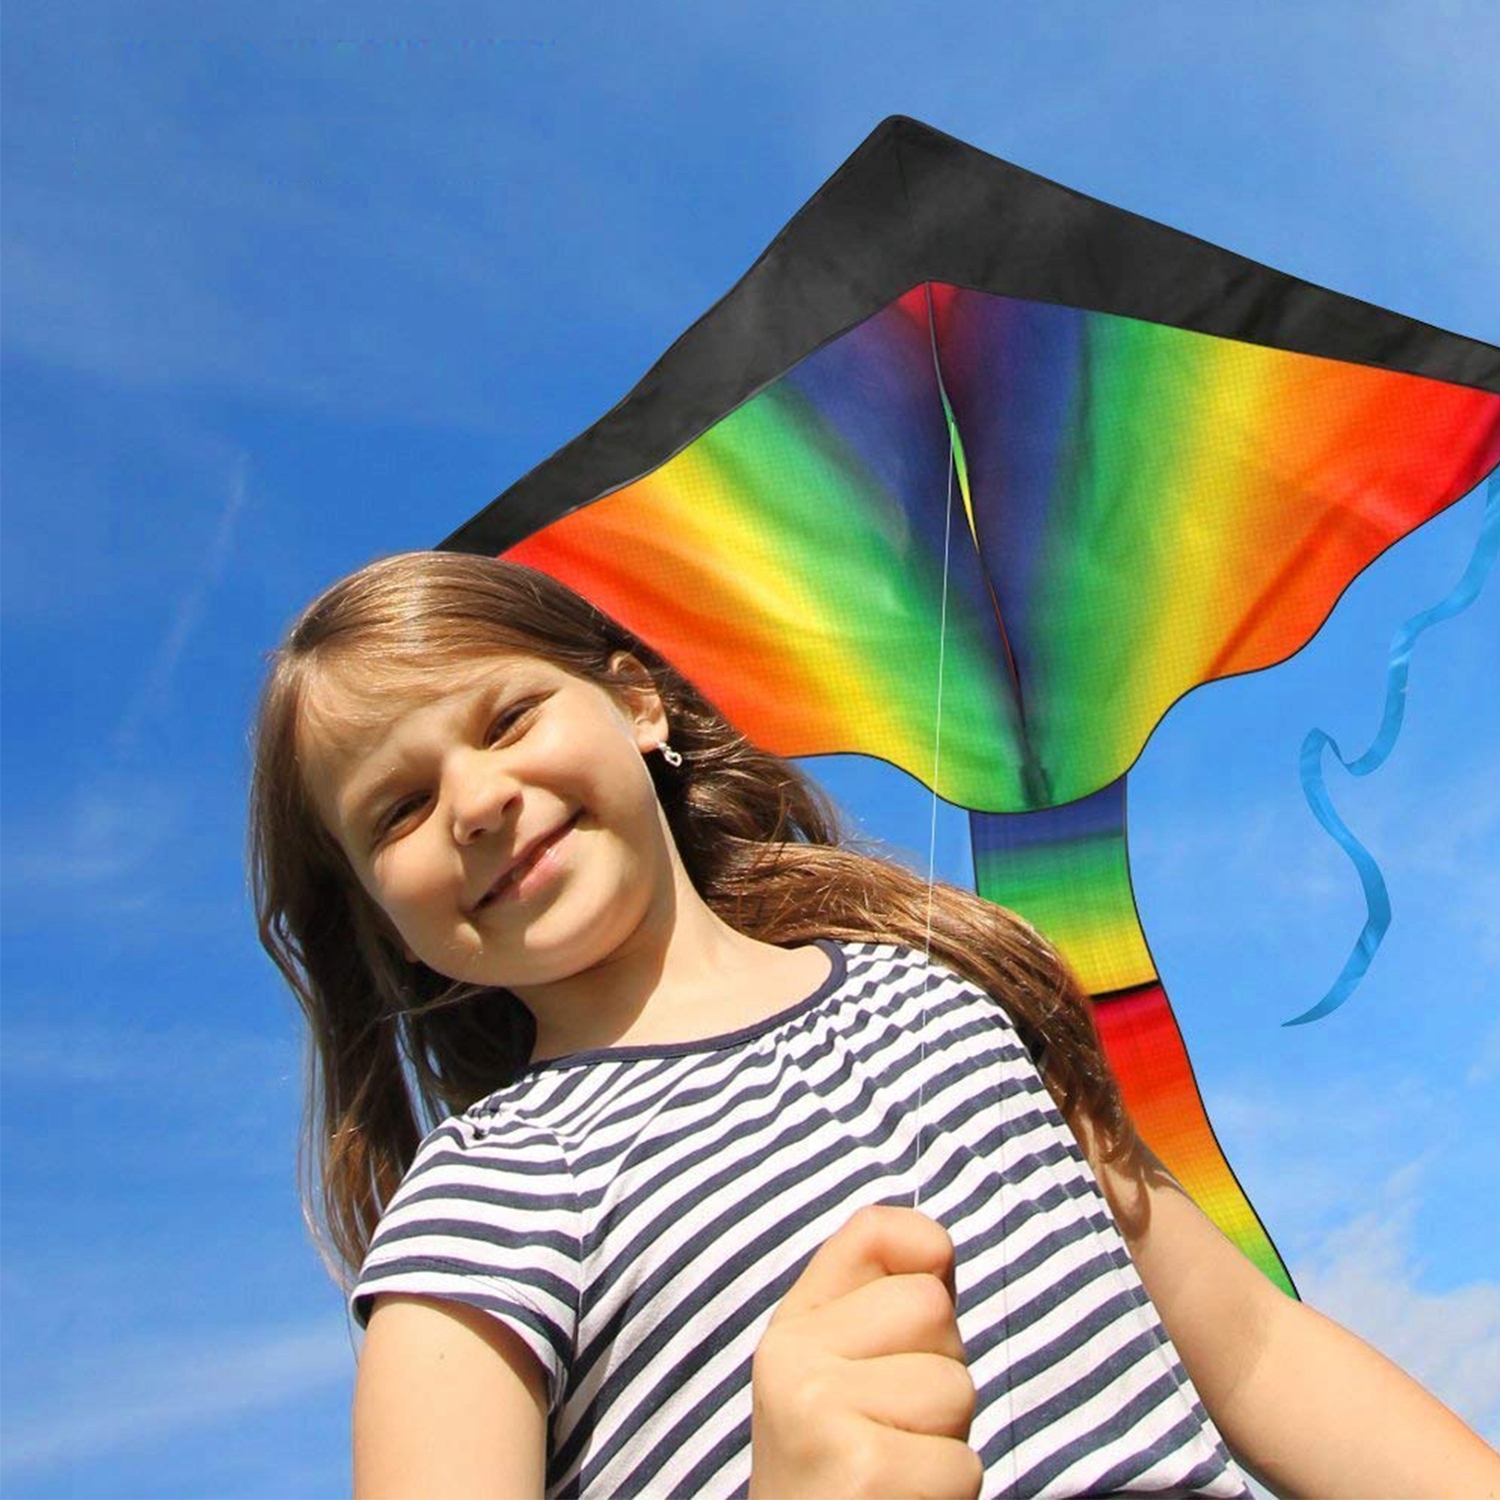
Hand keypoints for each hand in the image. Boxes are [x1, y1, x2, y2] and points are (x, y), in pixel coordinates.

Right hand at [748, 1204, 981, 1499]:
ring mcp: (820, 1409)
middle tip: (896, 1425)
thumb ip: (879, 1302)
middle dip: (941, 1372)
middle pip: (933, 1309)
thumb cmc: (843, 1468)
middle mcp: (792, 1357)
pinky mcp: (862, 1468)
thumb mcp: (840, 1373)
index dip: (924, 1251)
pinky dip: (947, 1492)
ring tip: (898, 1466)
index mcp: (790, 1326)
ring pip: (956, 1386)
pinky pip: (963, 1458)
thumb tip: (937, 1246)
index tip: (923, 1293)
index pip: (876, 1230)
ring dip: (948, 1439)